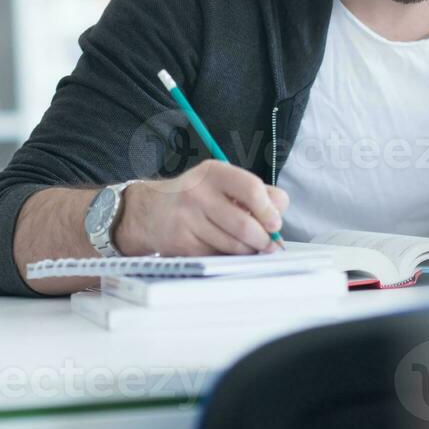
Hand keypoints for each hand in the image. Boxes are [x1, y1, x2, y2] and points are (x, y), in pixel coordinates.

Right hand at [114, 160, 288, 256]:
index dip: (268, 209)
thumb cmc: (195, 197)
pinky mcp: (182, 243)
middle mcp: (198, 193)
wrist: (150, 211)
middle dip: (263, 239)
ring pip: (233, 245)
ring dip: (248, 251)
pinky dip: (229, 257)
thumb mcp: (222, 183)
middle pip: (244, 225)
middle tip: (268, 243)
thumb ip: (254, 194)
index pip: (251, 188)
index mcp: (214, 172)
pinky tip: (225, 249)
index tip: (275, 222)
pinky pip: (218, 256)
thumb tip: (279, 217)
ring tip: (248, 246)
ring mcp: (188, 219)